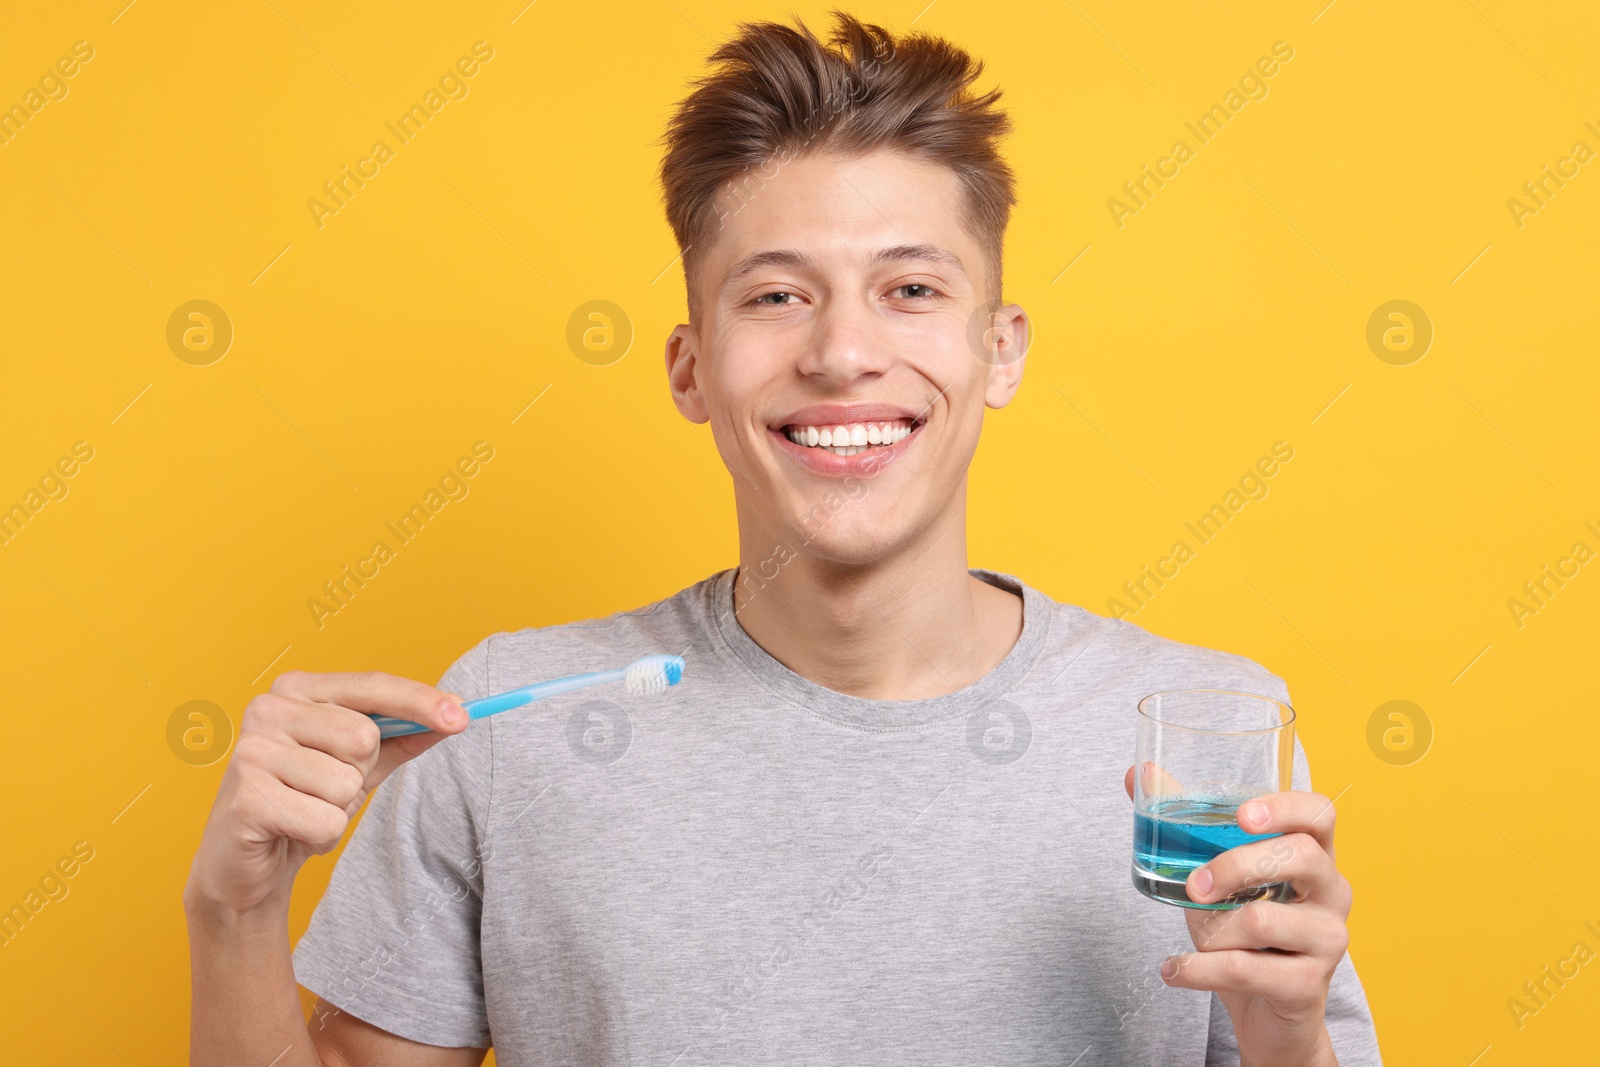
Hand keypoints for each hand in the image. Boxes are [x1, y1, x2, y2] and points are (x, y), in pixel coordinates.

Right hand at [184, 671, 468, 917]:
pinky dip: (321, 836)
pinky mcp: (247, 796)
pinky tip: (292, 831)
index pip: (371, 685)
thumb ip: (404, 735)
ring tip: (306, 811)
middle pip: (364, 737)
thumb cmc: (304, 799)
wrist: (246, 863)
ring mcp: (252, 751)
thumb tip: (454, 712)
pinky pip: (327, 819)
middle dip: (359, 774)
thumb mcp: (361, 764)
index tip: (462, 716)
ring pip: (347, 783)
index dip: (419, 701)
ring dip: (339, 810)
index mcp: (297, 688)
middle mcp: (269, 709)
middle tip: (325, 790)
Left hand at [1124, 766, 1350, 1066]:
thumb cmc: (1243, 932)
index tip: (1241, 816)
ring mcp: (1328, 939)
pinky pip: (1243, 969)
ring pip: (1262, 919)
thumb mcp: (1214, 874)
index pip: (1319, 814)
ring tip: (1197, 939)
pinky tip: (1174, 969)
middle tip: (1195, 885)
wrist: (1266, 1013)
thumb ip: (1184, 824)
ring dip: (1211, 930)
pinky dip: (1197, 970)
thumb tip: (1136, 773)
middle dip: (1236, 865)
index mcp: (1315, 854)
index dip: (1285, 807)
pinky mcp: (1308, 985)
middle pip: (1299, 857)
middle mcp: (1333, 892)